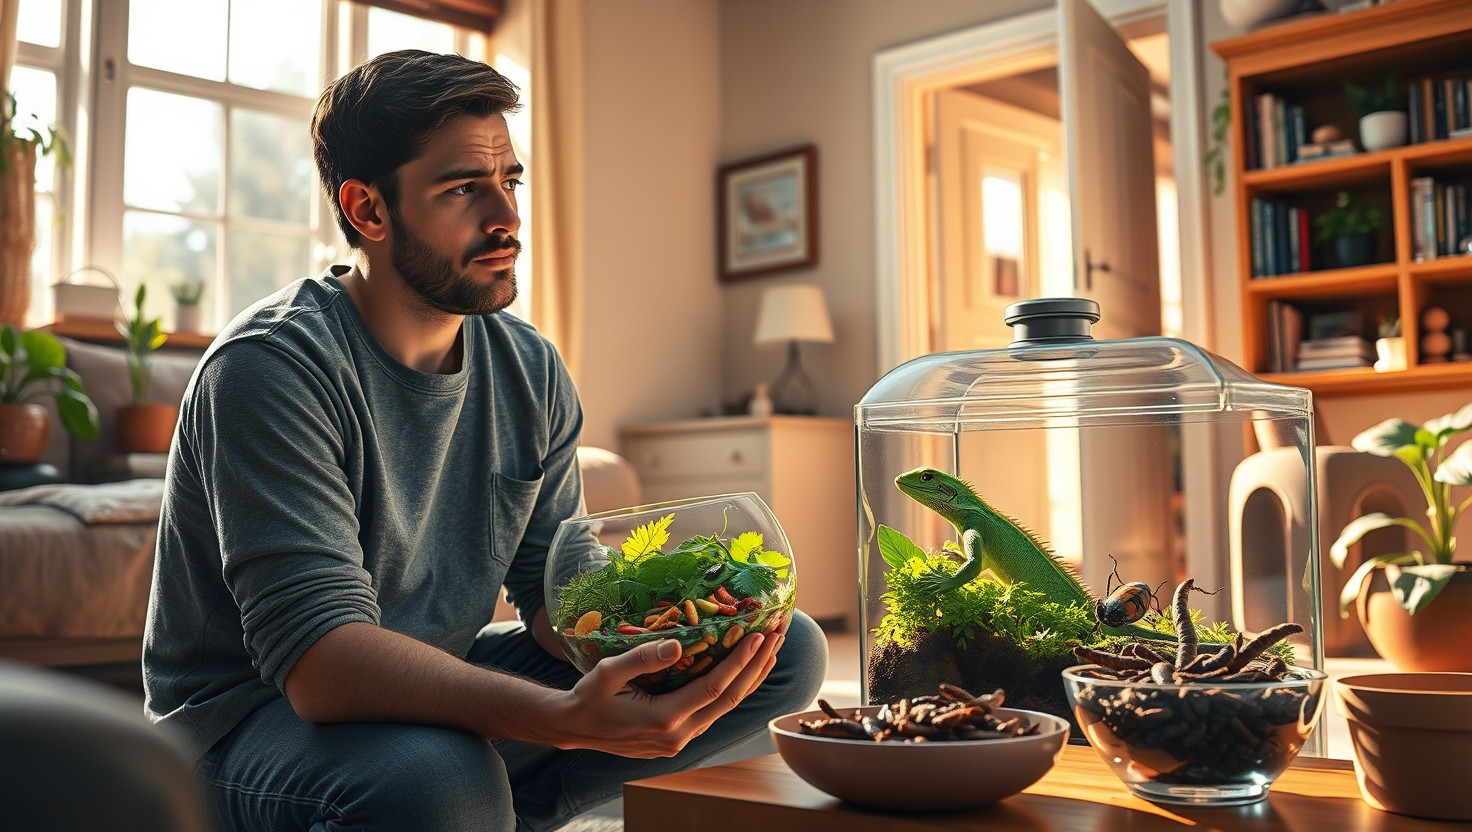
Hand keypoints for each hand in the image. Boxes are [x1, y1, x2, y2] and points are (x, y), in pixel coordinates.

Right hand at [549, 616, 788, 757]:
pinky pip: (715, 710)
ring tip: (771, 648)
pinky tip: (745, 668)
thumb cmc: (590, 697)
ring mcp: (681, 740)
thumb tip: (677, 645)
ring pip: (726, 706)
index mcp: (664, 720)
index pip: (713, 688)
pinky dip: (733, 686)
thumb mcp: (608, 673)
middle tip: (778, 635)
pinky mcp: (680, 736)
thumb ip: (642, 659)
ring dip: (750, 676)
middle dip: (757, 665)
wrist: (576, 728)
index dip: (739, 662)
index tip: (759, 636)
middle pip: (730, 698)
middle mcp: (679, 735)